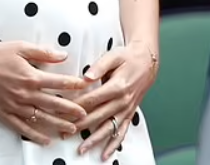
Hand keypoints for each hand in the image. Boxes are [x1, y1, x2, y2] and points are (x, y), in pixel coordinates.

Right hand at [0, 39, 90, 145]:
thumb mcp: (20, 47)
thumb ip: (43, 53)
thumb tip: (63, 55)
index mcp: (30, 76)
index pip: (59, 83)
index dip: (74, 85)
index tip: (84, 87)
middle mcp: (25, 94)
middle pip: (54, 104)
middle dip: (72, 110)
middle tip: (84, 114)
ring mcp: (15, 106)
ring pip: (42, 119)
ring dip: (59, 124)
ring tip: (72, 129)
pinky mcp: (4, 113)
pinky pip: (23, 128)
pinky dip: (35, 135)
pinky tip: (46, 140)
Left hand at [75, 42, 158, 159]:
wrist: (147, 62)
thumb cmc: (128, 58)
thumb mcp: (113, 56)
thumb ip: (99, 66)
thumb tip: (86, 77)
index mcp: (117, 87)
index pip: (92, 100)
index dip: (76, 107)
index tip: (62, 113)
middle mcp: (122, 101)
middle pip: (97, 117)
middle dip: (79, 126)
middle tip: (64, 133)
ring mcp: (126, 110)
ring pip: (109, 128)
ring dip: (95, 140)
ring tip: (82, 149)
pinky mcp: (129, 114)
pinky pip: (122, 132)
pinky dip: (113, 144)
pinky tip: (106, 154)